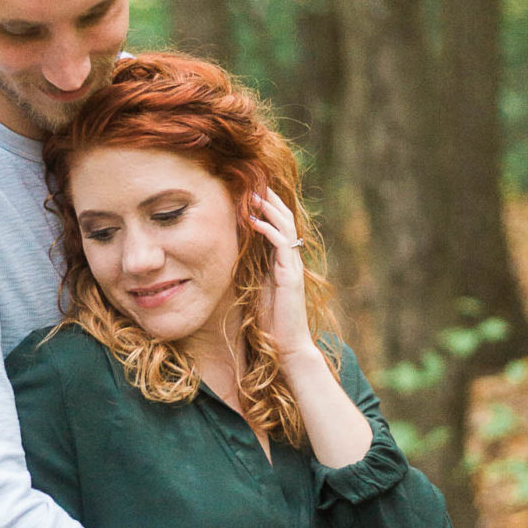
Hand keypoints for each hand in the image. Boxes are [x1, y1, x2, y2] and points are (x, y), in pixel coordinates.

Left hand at [248, 190, 315, 359]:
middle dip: (270, 200)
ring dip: (269, 209)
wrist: (288, 345)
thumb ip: (252, 270)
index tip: (252, 191)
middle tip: (255, 182)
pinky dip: (269, 230)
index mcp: (283, 262)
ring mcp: (293, 267)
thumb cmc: (272, 321)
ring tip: (254, 194)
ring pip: (285, 228)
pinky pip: (282, 245)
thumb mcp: (257, 289)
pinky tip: (254, 221)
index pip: (278, 226)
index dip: (268, 207)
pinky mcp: (291, 276)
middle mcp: (291, 260)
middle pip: (285, 220)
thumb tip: (235, 254)